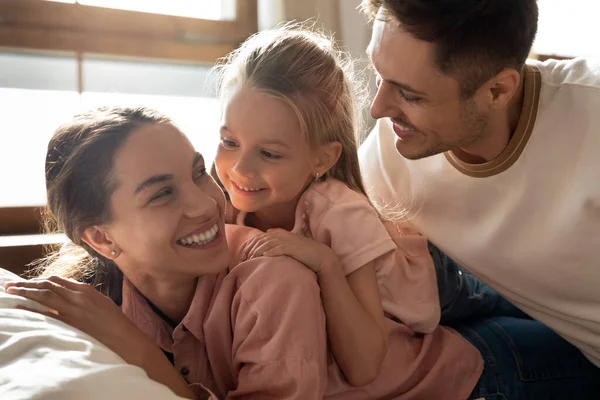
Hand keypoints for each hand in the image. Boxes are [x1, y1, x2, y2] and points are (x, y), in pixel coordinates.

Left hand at [4, 276, 153, 366]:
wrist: (123, 337)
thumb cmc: (116, 322)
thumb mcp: (102, 302)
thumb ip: (86, 296)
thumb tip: (71, 294)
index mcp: (86, 290)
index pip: (59, 281)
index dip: (42, 281)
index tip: (31, 283)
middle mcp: (77, 297)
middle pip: (48, 286)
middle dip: (28, 284)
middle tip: (11, 284)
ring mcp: (72, 310)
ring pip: (44, 295)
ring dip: (25, 292)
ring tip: (11, 290)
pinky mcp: (69, 323)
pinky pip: (46, 313)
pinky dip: (31, 309)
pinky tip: (20, 307)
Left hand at [240, 228, 337, 274]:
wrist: (320, 256)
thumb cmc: (305, 253)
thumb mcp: (291, 245)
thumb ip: (279, 241)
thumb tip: (267, 239)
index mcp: (282, 234)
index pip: (262, 236)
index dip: (252, 244)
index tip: (244, 254)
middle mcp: (283, 235)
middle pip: (262, 239)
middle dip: (251, 249)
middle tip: (243, 258)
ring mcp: (288, 241)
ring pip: (268, 244)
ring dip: (257, 252)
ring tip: (250, 259)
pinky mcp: (292, 248)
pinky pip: (279, 249)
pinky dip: (270, 252)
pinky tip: (264, 257)